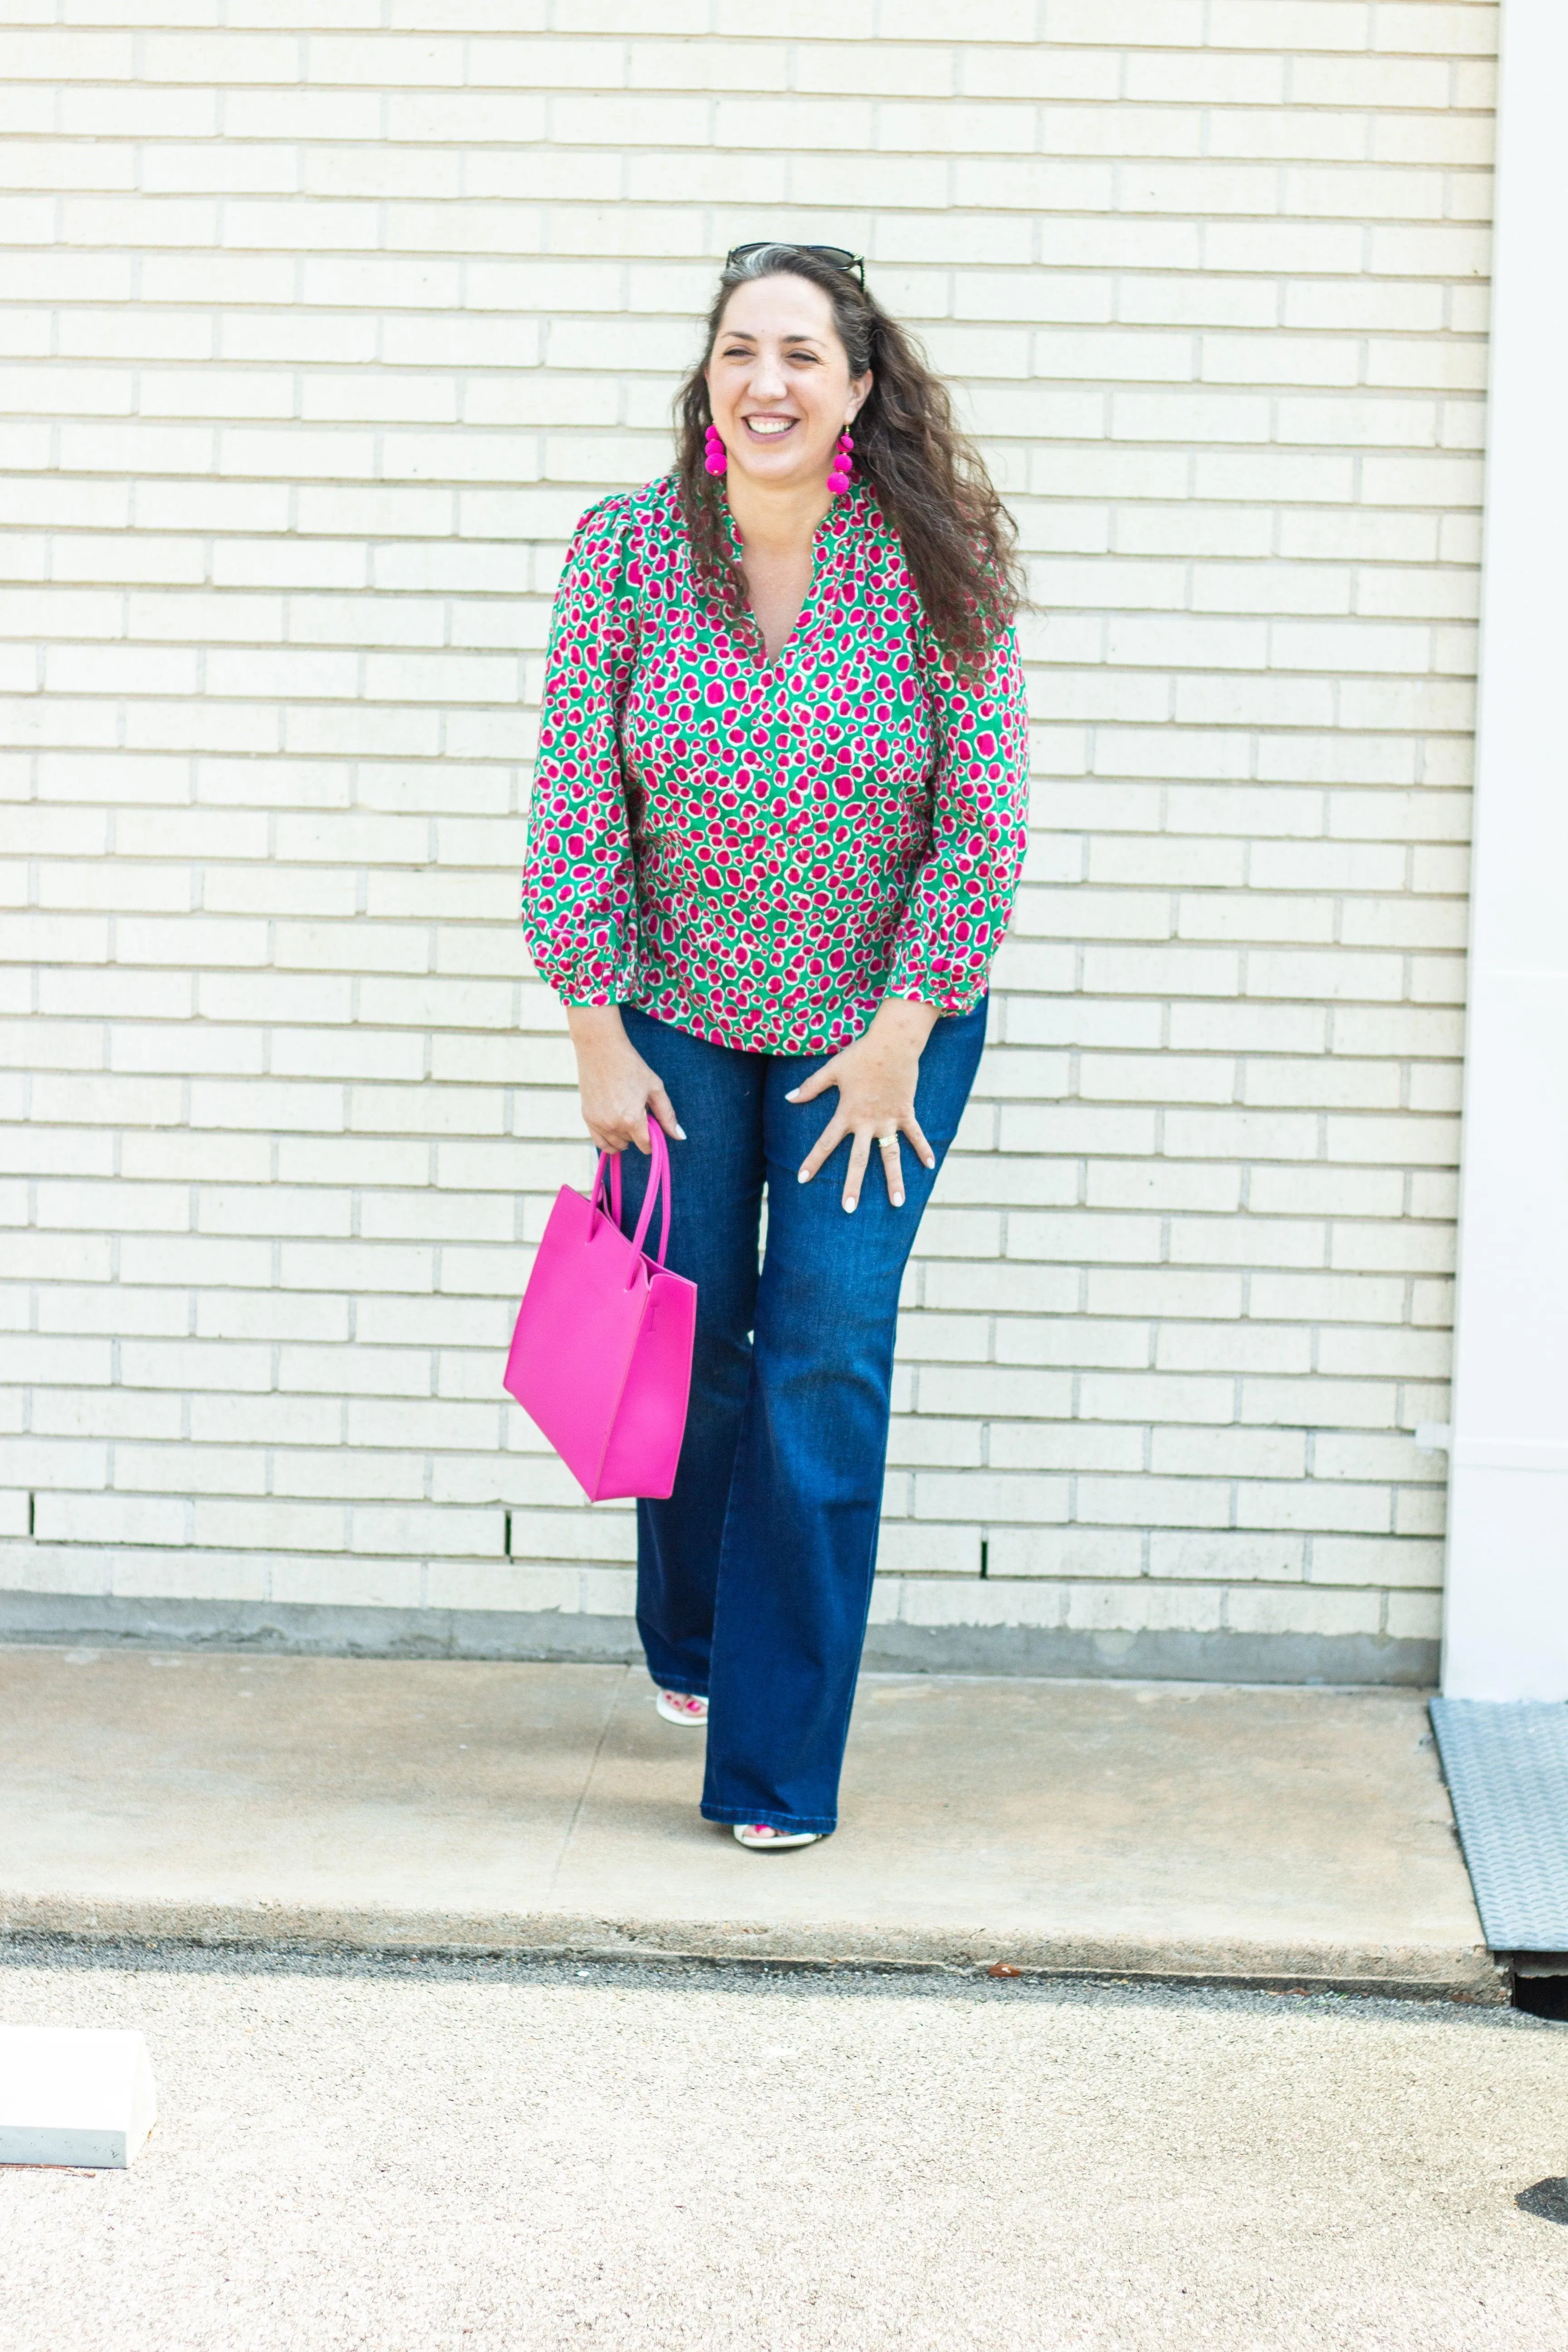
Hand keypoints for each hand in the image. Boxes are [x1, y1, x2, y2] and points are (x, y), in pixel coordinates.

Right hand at [565, 1005, 682, 1154]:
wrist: (600, 1049)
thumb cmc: (631, 1066)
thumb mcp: (655, 1088)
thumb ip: (667, 1115)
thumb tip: (680, 1137)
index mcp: (631, 1119)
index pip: (646, 1145)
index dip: (653, 1139)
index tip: (653, 1127)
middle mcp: (612, 1125)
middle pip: (631, 1144)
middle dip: (638, 1133)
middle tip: (638, 1110)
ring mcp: (597, 1123)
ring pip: (616, 1145)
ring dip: (624, 1136)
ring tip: (626, 1114)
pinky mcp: (587, 1118)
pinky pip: (600, 1143)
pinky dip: (610, 1141)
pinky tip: (616, 1128)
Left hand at [787, 998, 940, 1212]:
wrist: (893, 1043)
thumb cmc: (860, 1055)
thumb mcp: (832, 1069)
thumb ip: (811, 1087)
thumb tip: (788, 1098)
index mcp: (846, 1114)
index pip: (825, 1143)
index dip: (813, 1161)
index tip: (802, 1179)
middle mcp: (867, 1122)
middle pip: (858, 1160)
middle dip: (852, 1185)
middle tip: (849, 1209)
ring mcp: (889, 1119)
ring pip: (891, 1155)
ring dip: (894, 1180)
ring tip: (898, 1203)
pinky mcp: (906, 1112)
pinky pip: (916, 1135)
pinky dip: (924, 1149)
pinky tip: (930, 1167)